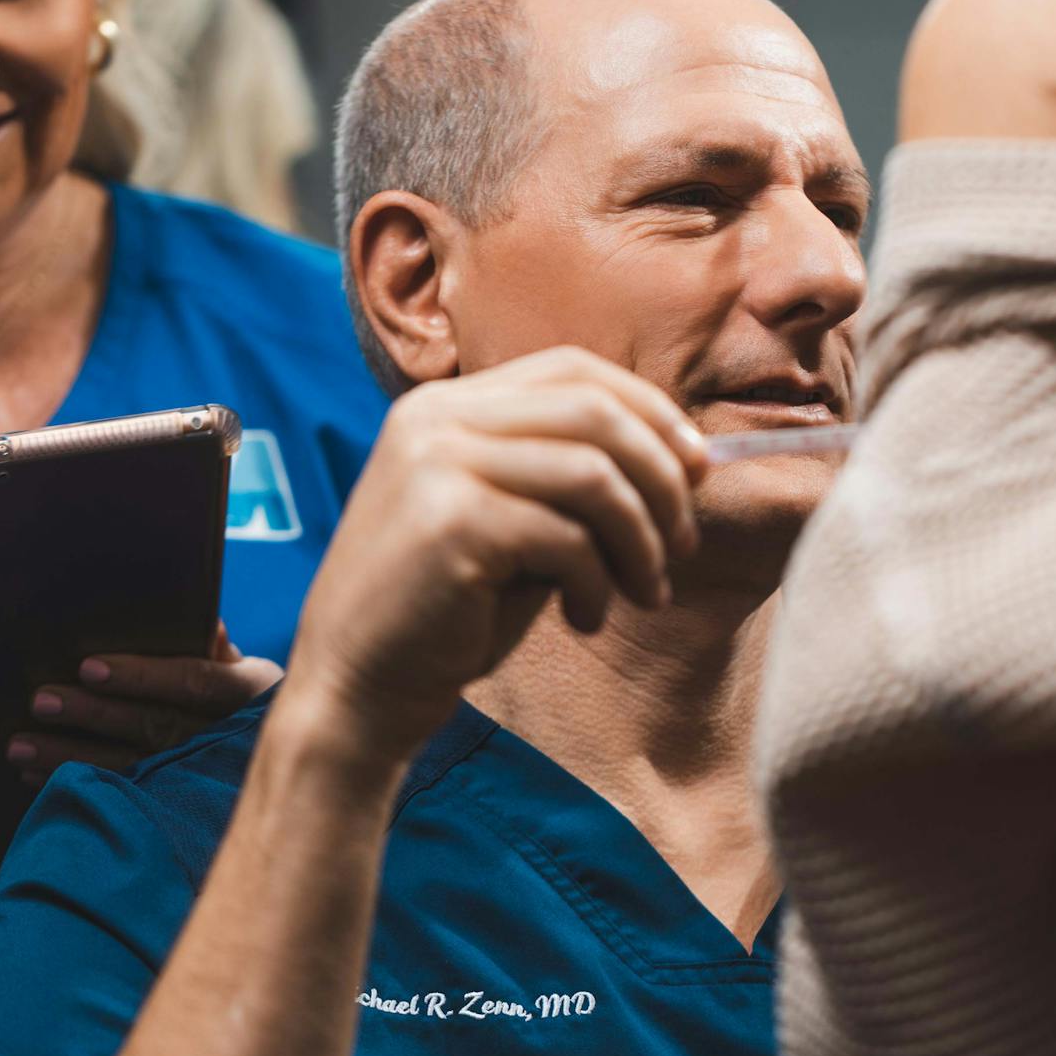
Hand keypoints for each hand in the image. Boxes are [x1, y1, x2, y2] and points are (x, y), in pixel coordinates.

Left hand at [9, 622, 283, 783]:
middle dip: (94, 714)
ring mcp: (199, 777)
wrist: (274, 766)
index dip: (142, 676)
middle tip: (41, 700)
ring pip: (132, 766)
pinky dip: (77, 782)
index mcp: (247, 693)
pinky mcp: (172, 805)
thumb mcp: (248, 675)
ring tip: (20, 746)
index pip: (192, 682)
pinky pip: (121, 794)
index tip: (89, 668)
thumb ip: (220, 653)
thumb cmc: (248, 705)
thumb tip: (208, 625)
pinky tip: (37, 775)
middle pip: (154, 725)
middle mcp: (225, 737)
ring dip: (72, 755)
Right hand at [283, 346, 707, 763]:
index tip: (697, 468)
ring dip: (641, 539)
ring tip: (645, 591)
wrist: (358, 686)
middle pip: (594, 411)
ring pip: (593, 474)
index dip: (651, 410)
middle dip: (662, 478)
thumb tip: (686, 458)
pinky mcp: (449, 523)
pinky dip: (599, 584)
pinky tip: (586, 619)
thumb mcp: (513, 521)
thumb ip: (572, 478)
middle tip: (682, 544)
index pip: (573, 369)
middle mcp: (435, 418)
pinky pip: (568, 539)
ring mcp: (437, 464)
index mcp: (447, 405)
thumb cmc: (449, 609)